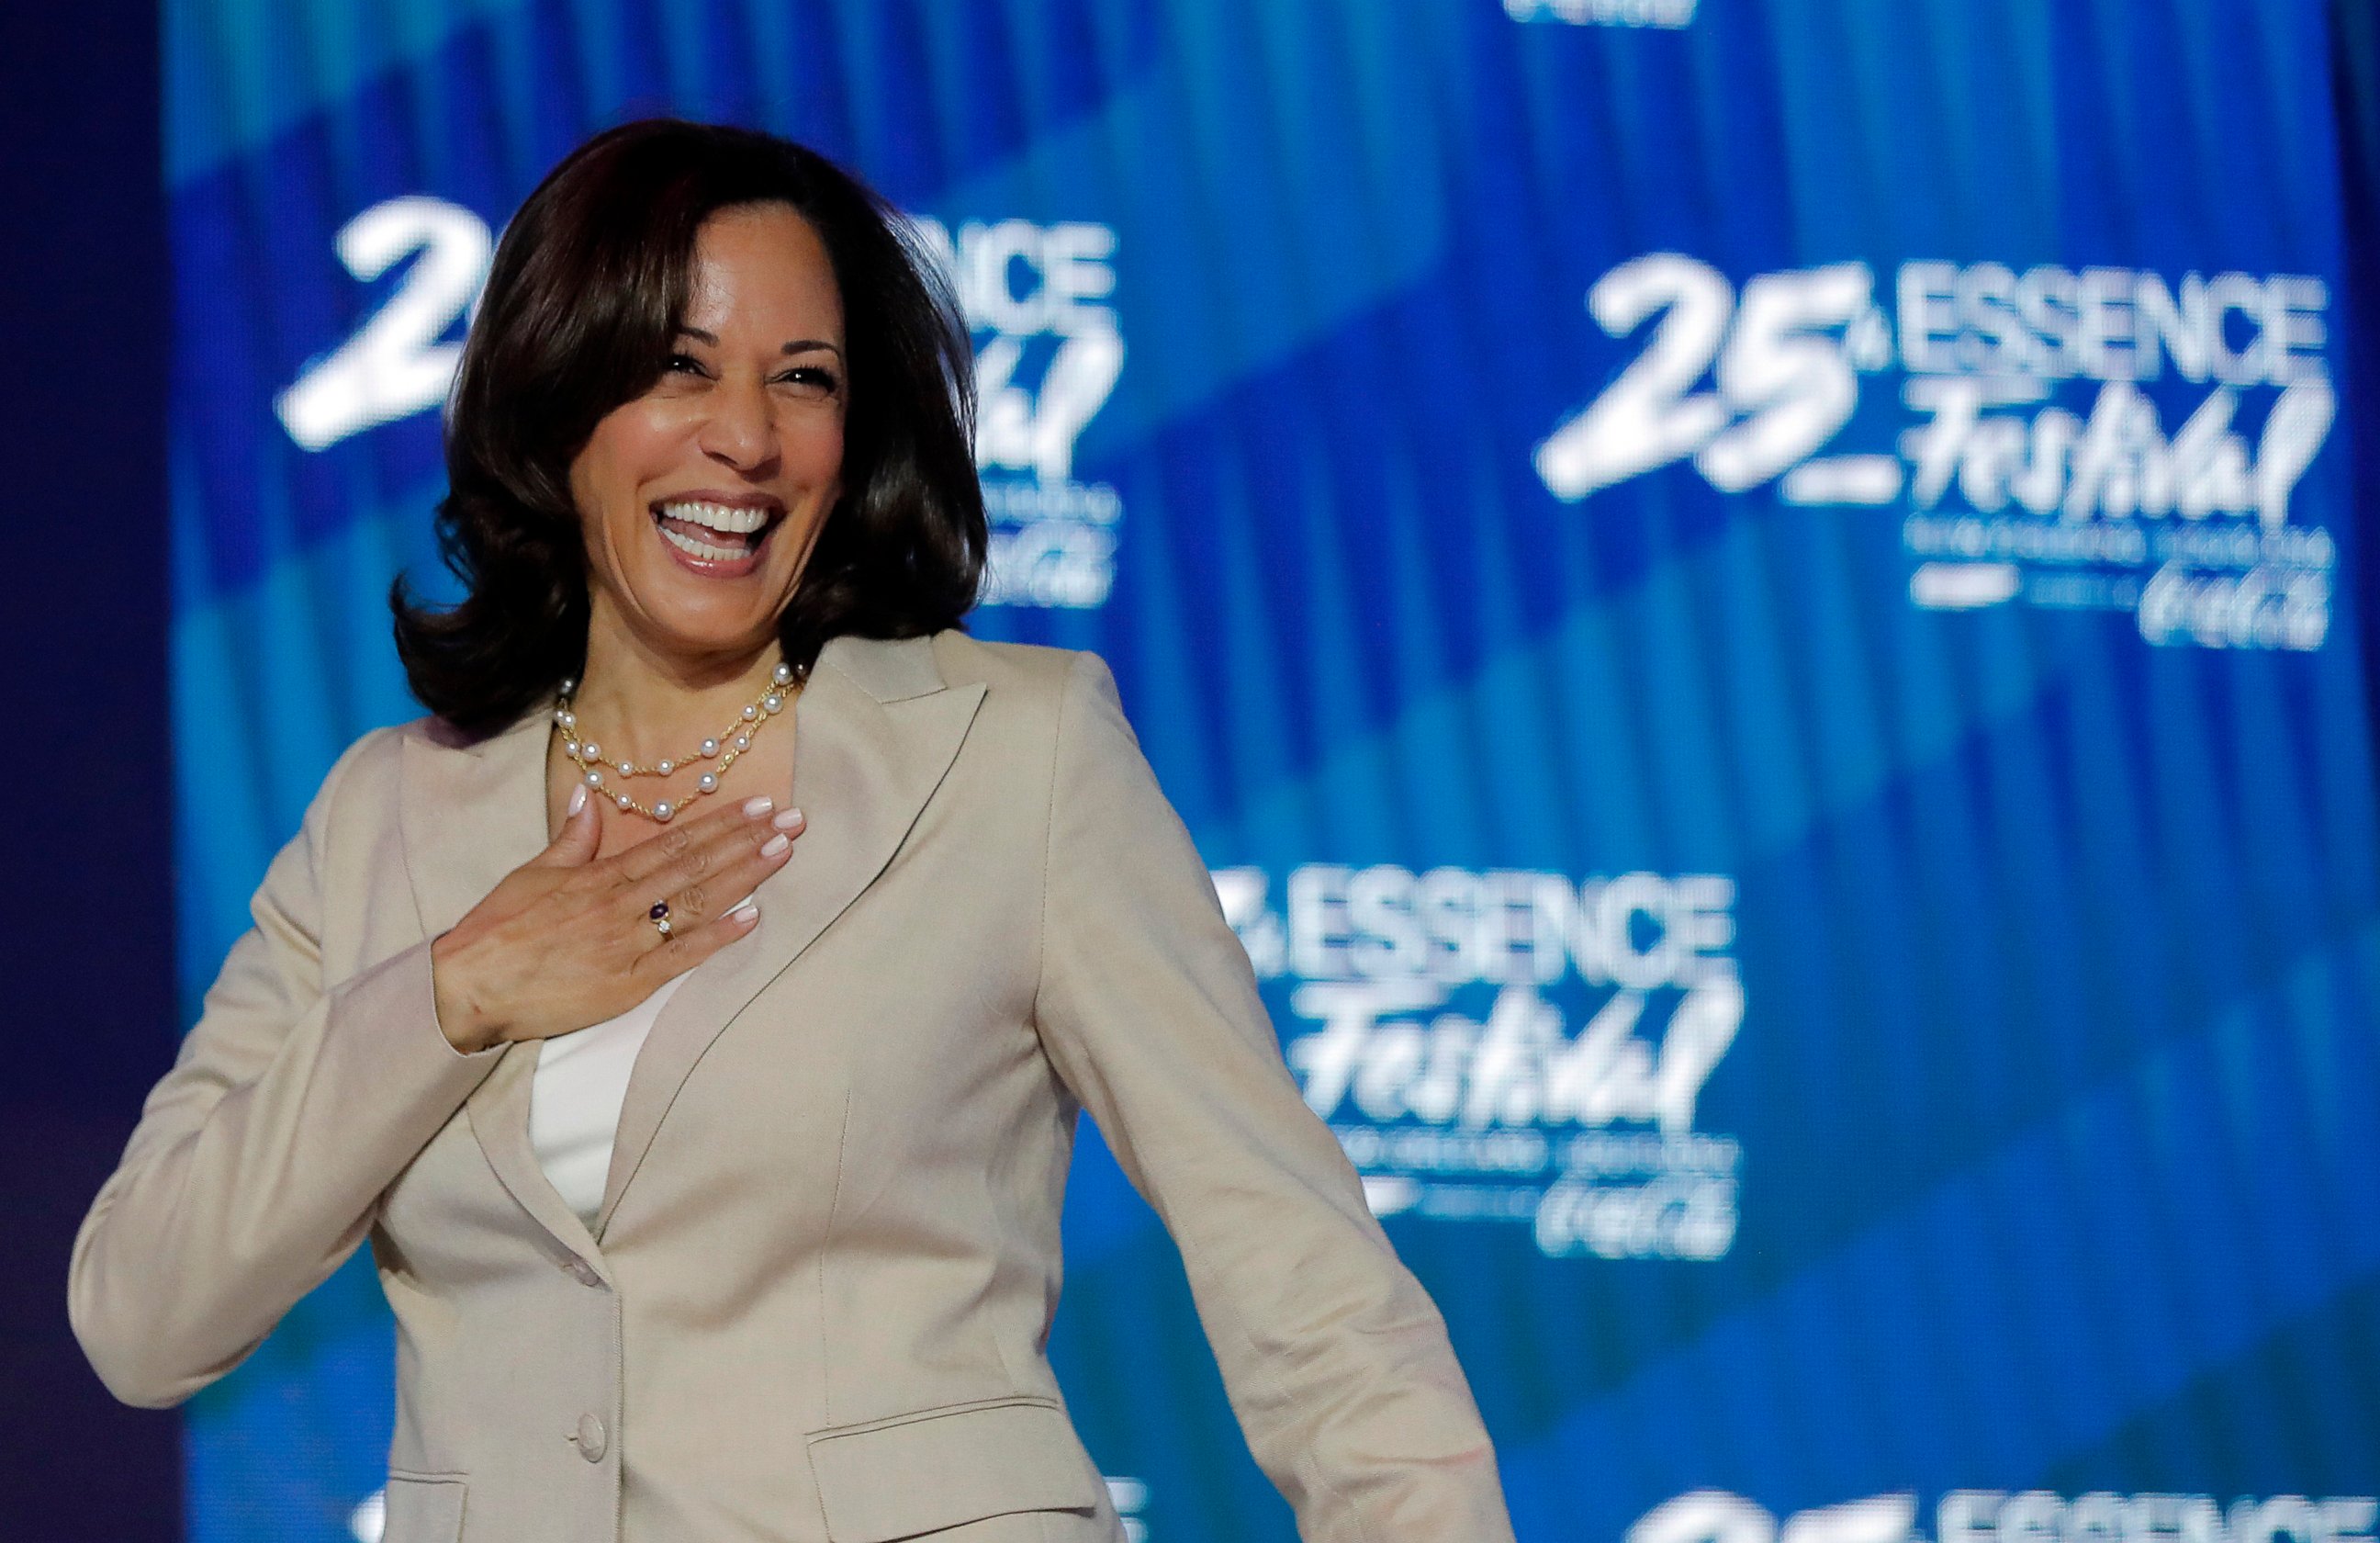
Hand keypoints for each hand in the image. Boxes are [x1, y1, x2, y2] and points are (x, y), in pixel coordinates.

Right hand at [428, 791, 804, 1052]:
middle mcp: (622, 903)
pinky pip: (681, 956)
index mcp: (601, 875)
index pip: (674, 841)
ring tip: (783, 853)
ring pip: (696, 903)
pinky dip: (718, 937)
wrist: (468, 985)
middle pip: (696, 865)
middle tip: (792, 821)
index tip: (759, 805)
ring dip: (743, 877)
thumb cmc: (498, 929)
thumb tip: (590, 794)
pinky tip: (752, 918)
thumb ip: (571, 836)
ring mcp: (628, 943)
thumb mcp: (533, 872)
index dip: (721, 823)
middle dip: (747, 841)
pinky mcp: (627, 984)